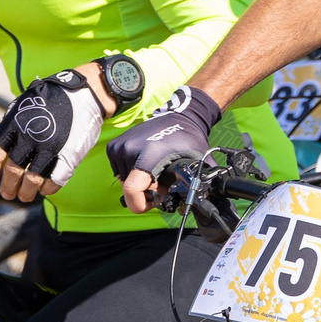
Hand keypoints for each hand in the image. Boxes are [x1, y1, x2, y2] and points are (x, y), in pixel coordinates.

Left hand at [0, 67, 108, 204]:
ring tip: (25, 196)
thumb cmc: (51, 100)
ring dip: (26, 192)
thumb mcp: (23, 107)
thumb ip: (10, 129)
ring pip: (32, 181)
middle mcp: (30, 137)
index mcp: (15, 124)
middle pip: (12, 171)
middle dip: (7, 187)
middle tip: (7, 193)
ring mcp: (50, 147)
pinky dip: (47, 189)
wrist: (84, 93)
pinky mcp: (68, 156)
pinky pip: (54, 180)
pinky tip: (44, 188)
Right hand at [110, 86, 222, 212]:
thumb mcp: (197, 164)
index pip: (131, 190)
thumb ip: (198, 186)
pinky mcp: (114, 145)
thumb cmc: (189, 140)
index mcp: (148, 155)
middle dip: (145, 191)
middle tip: (161, 182)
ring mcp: (120, 146)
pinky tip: (145, 164)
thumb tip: (206, 204)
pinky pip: (119, 170)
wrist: (181, 116)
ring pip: (123, 180)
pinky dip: (131, 172)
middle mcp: (130, 149)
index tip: (153, 202)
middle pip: (129, 188)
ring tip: (155, 171)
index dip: (140, 204)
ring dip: (138, 181)